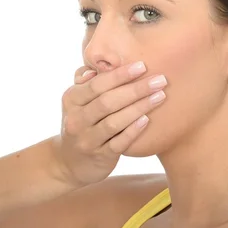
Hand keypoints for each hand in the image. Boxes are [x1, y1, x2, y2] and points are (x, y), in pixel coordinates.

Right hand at [55, 62, 166, 185]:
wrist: (67, 161)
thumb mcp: (75, 101)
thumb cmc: (80, 123)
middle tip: (160, 79)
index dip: (119, 75)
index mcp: (71, 100)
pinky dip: (133, 131)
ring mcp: (87, 140)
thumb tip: (98, 66)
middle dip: (136, 89)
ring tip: (160, 96)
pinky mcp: (99, 156)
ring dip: (139, 107)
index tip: (142, 65)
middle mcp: (76, 119)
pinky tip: (147, 120)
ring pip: (114, 122)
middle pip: (107, 101)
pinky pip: (118, 143)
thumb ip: (86, 82)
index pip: (96, 84)